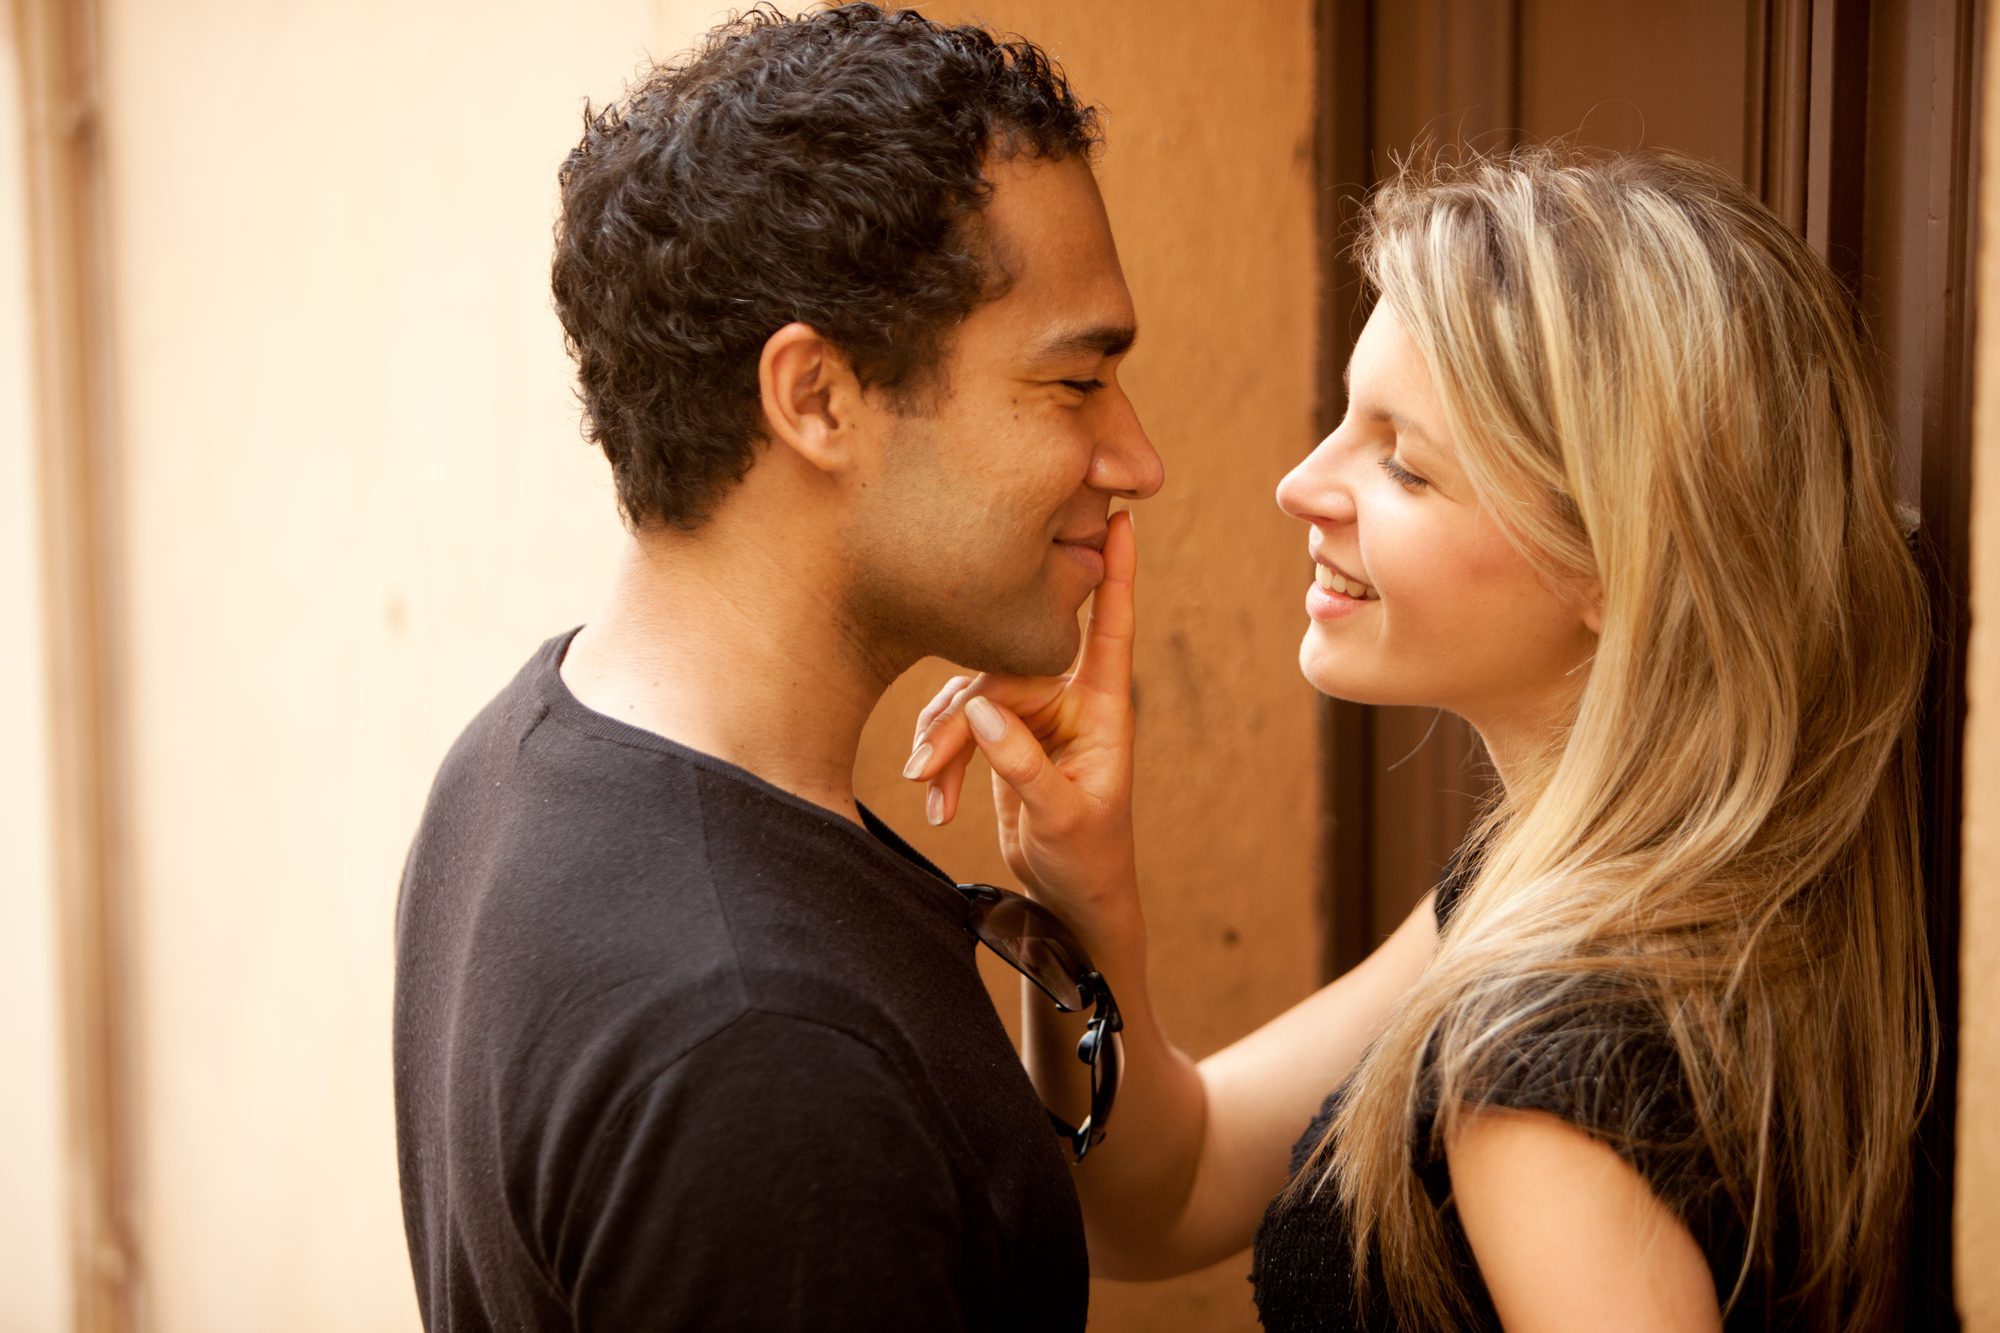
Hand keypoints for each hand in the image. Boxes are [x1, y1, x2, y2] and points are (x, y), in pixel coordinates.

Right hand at [904, 510, 1140, 928]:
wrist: (1073, 901)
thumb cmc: (1090, 860)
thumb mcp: (1062, 818)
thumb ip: (1023, 764)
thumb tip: (980, 712)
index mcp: (1105, 708)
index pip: (1113, 627)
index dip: (1117, 573)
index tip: (1121, 519)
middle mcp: (1070, 700)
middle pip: (1004, 672)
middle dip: (959, 721)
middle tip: (926, 767)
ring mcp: (1034, 714)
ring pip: (972, 697)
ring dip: (941, 742)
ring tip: (927, 789)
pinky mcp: (1004, 734)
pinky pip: (960, 724)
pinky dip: (939, 756)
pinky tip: (934, 799)